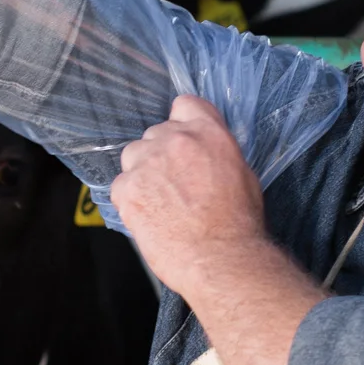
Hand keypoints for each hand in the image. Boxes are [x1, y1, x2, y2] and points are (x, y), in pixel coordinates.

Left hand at [111, 95, 268, 296]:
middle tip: (174, 184)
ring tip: (160, 202)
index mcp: (208, 133)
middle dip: (161, 155)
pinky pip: (120, 186)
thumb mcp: (243, 174)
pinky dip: (130, 199)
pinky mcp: (128, 190)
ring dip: (142, 173)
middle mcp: (176, 141)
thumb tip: (203, 152)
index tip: (183, 141)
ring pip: (133, 156)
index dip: (182, 123)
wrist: (220, 259)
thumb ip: (216, 152)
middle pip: (155, 134)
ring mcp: (148, 163)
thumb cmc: (238, 225)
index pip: (183, 105)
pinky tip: (149, 217)